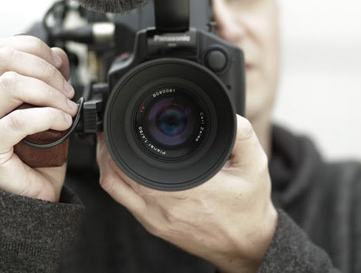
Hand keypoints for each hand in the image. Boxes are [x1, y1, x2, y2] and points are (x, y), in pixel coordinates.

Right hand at [0, 35, 77, 201]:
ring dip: (49, 92)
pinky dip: (48, 115)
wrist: (31, 197)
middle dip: (45, 69)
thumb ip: (47, 79)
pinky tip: (62, 121)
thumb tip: (58, 56)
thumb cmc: (38, 155)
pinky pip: (18, 121)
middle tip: (66, 91)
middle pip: (5, 59)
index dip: (36, 50)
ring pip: (10, 84)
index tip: (60, 68)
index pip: (1, 48)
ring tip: (66, 108)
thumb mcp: (45, 107)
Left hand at [97, 115, 277, 272]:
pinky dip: (116, 181)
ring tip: (109, 144)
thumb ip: (241, 134)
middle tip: (109, 128)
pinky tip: (123, 167)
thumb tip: (228, 114)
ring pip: (114, 188)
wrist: (248, 246)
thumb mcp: (254, 165)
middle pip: (114, 173)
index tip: (116, 122)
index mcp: (184, 189)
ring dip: (107, 164)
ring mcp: (155, 219)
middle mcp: (164, 206)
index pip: (134, 162)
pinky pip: (123, 201)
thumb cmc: (249, 208)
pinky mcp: (154, 226)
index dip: (117, 140)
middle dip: (106, 148)